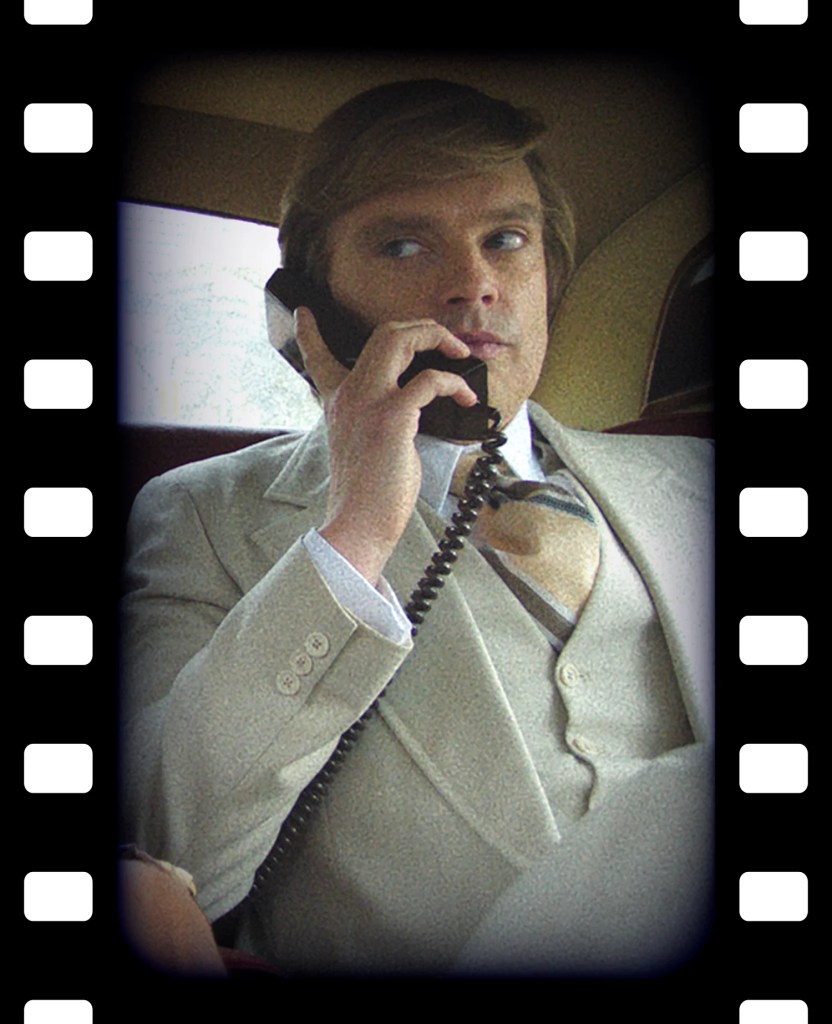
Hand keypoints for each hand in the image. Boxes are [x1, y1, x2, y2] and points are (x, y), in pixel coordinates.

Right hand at [294, 307, 477, 583]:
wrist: (358, 525)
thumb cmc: (368, 496)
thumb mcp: (365, 447)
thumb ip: (379, 420)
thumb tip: (417, 410)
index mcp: (337, 404)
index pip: (317, 359)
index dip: (309, 334)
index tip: (303, 314)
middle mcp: (349, 395)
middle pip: (383, 334)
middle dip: (422, 327)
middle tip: (447, 341)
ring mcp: (368, 402)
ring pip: (400, 339)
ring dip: (438, 338)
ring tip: (460, 355)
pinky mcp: (391, 417)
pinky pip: (430, 381)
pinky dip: (453, 383)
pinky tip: (466, 397)